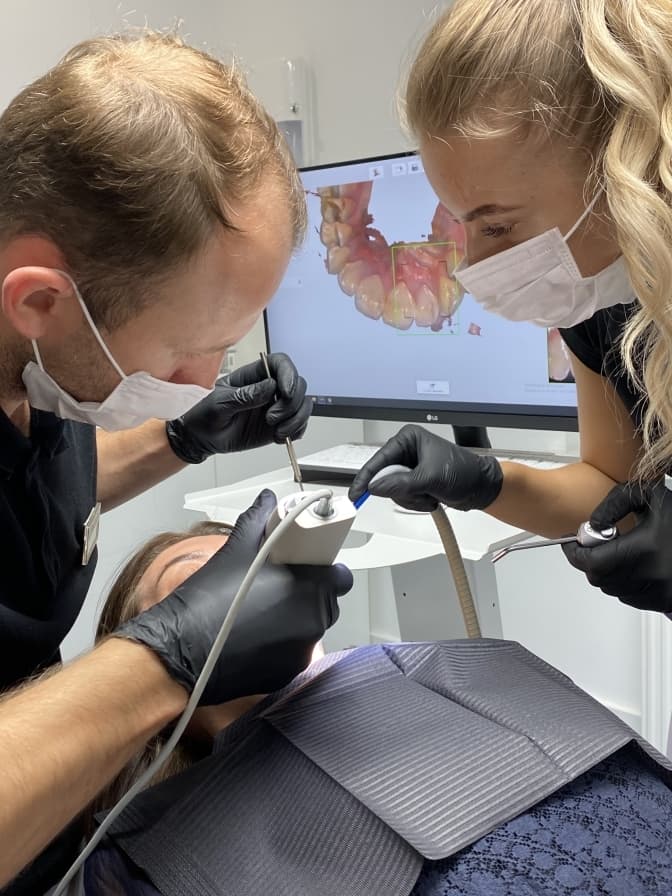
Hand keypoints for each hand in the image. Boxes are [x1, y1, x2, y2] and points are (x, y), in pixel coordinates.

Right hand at [115, 490, 352, 702]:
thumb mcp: (236, 549)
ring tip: (267, 609)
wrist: (183, 648)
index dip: (327, 569)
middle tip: (283, 585)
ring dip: (299, 617)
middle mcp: (314, 620)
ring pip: (313, 627)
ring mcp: (303, 649)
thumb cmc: (210, 599)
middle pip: (328, 601)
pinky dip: (285, 642)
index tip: (310, 566)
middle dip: (312, 592)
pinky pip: (297, 651)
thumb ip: (258, 519)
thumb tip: (267, 498)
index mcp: (310, 586)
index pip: (340, 576)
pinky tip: (260, 634)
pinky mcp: (289, 672)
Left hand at [166, 353, 311, 462]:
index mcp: (253, 376)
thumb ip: (244, 396)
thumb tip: (269, 387)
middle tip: (271, 418)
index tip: (285, 391)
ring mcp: (276, 406)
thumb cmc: (205, 416)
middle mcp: (269, 388)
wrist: (202, 439)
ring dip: (295, 419)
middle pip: (297, 384)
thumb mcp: (219, 404)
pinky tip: (280, 436)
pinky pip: (299, 423)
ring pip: (302, 404)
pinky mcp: (280, 424)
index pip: (280, 363)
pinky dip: (296, 431)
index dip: (288, 374)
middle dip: (291, 403)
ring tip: (277, 431)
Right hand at [348, 424, 502, 511]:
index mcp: (409, 438)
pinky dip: (415, 501)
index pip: (379, 459)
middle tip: (419, 493)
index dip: (367, 477)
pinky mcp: (414, 480)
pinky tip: (431, 497)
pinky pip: (402, 496)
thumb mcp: (430, 478)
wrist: (481, 488)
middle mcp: (407, 450)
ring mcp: (410, 467)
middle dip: (402, 491)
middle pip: (384, 477)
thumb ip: (401, 483)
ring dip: (411, 498)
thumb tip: (375, 487)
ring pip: (392, 490)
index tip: (357, 493)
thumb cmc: (464, 472)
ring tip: (429, 494)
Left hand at [562, 480, 671, 612]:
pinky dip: (626, 583)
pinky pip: (632, 597)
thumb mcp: (652, 497)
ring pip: (613, 589)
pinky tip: (640, 565)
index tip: (573, 541)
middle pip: (598, 578)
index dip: (574, 552)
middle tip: (597, 543)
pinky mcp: (665, 604)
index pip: (589, 561)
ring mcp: (658, 595)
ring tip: (625, 552)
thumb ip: (616, 501)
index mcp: (642, 551)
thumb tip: (594, 523)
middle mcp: (648, 578)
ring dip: (609, 572)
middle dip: (592, 560)